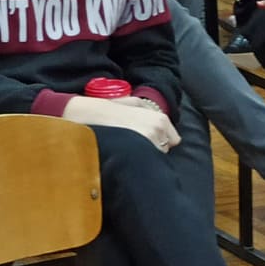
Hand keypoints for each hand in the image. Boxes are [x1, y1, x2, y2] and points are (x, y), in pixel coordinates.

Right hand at [62, 95, 179, 152]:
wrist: (90, 116)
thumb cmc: (110, 109)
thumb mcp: (134, 102)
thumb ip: (150, 112)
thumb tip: (161, 125)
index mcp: (160, 119)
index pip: (173, 140)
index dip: (161, 140)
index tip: (147, 138)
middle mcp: (158, 131)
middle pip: (164, 149)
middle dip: (153, 147)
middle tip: (135, 142)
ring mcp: (149, 144)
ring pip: (155, 158)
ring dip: (145, 155)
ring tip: (129, 148)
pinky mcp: (139, 154)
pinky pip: (145, 163)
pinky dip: (138, 161)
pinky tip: (126, 154)